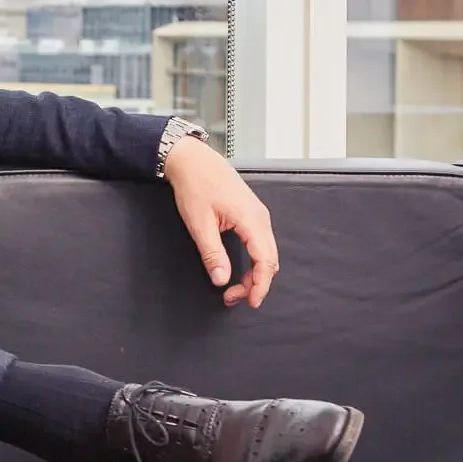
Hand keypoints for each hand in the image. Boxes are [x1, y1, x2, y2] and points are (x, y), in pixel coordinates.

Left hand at [163, 138, 279, 308]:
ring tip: (234, 288)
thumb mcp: (199, 224)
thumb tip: (221, 279)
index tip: (250, 301)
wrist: (193, 160)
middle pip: (269, 260)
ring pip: (266, 253)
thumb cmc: (196, 185)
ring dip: (254, 273)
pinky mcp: (251, 214)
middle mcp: (260, 217)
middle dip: (256, 283)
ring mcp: (258, 215)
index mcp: (251, 219)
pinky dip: (253, 260)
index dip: (260, 285)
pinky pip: (260, 243)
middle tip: (234, 298)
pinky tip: (239, 269)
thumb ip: (212, 254)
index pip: (265, 261)